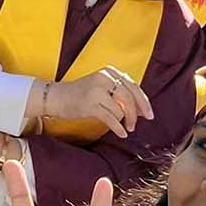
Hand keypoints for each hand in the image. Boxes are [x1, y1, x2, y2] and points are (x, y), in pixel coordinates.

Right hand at [36, 69, 151, 137]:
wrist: (56, 97)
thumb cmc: (82, 94)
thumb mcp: (103, 87)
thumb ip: (121, 94)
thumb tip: (142, 109)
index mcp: (110, 72)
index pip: (133, 86)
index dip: (143, 102)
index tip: (149, 114)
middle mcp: (104, 78)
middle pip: (130, 97)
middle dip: (136, 113)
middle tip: (137, 125)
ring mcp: (97, 91)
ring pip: (121, 109)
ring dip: (124, 121)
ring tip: (124, 127)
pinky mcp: (91, 104)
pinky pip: (111, 119)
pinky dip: (118, 128)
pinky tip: (121, 134)